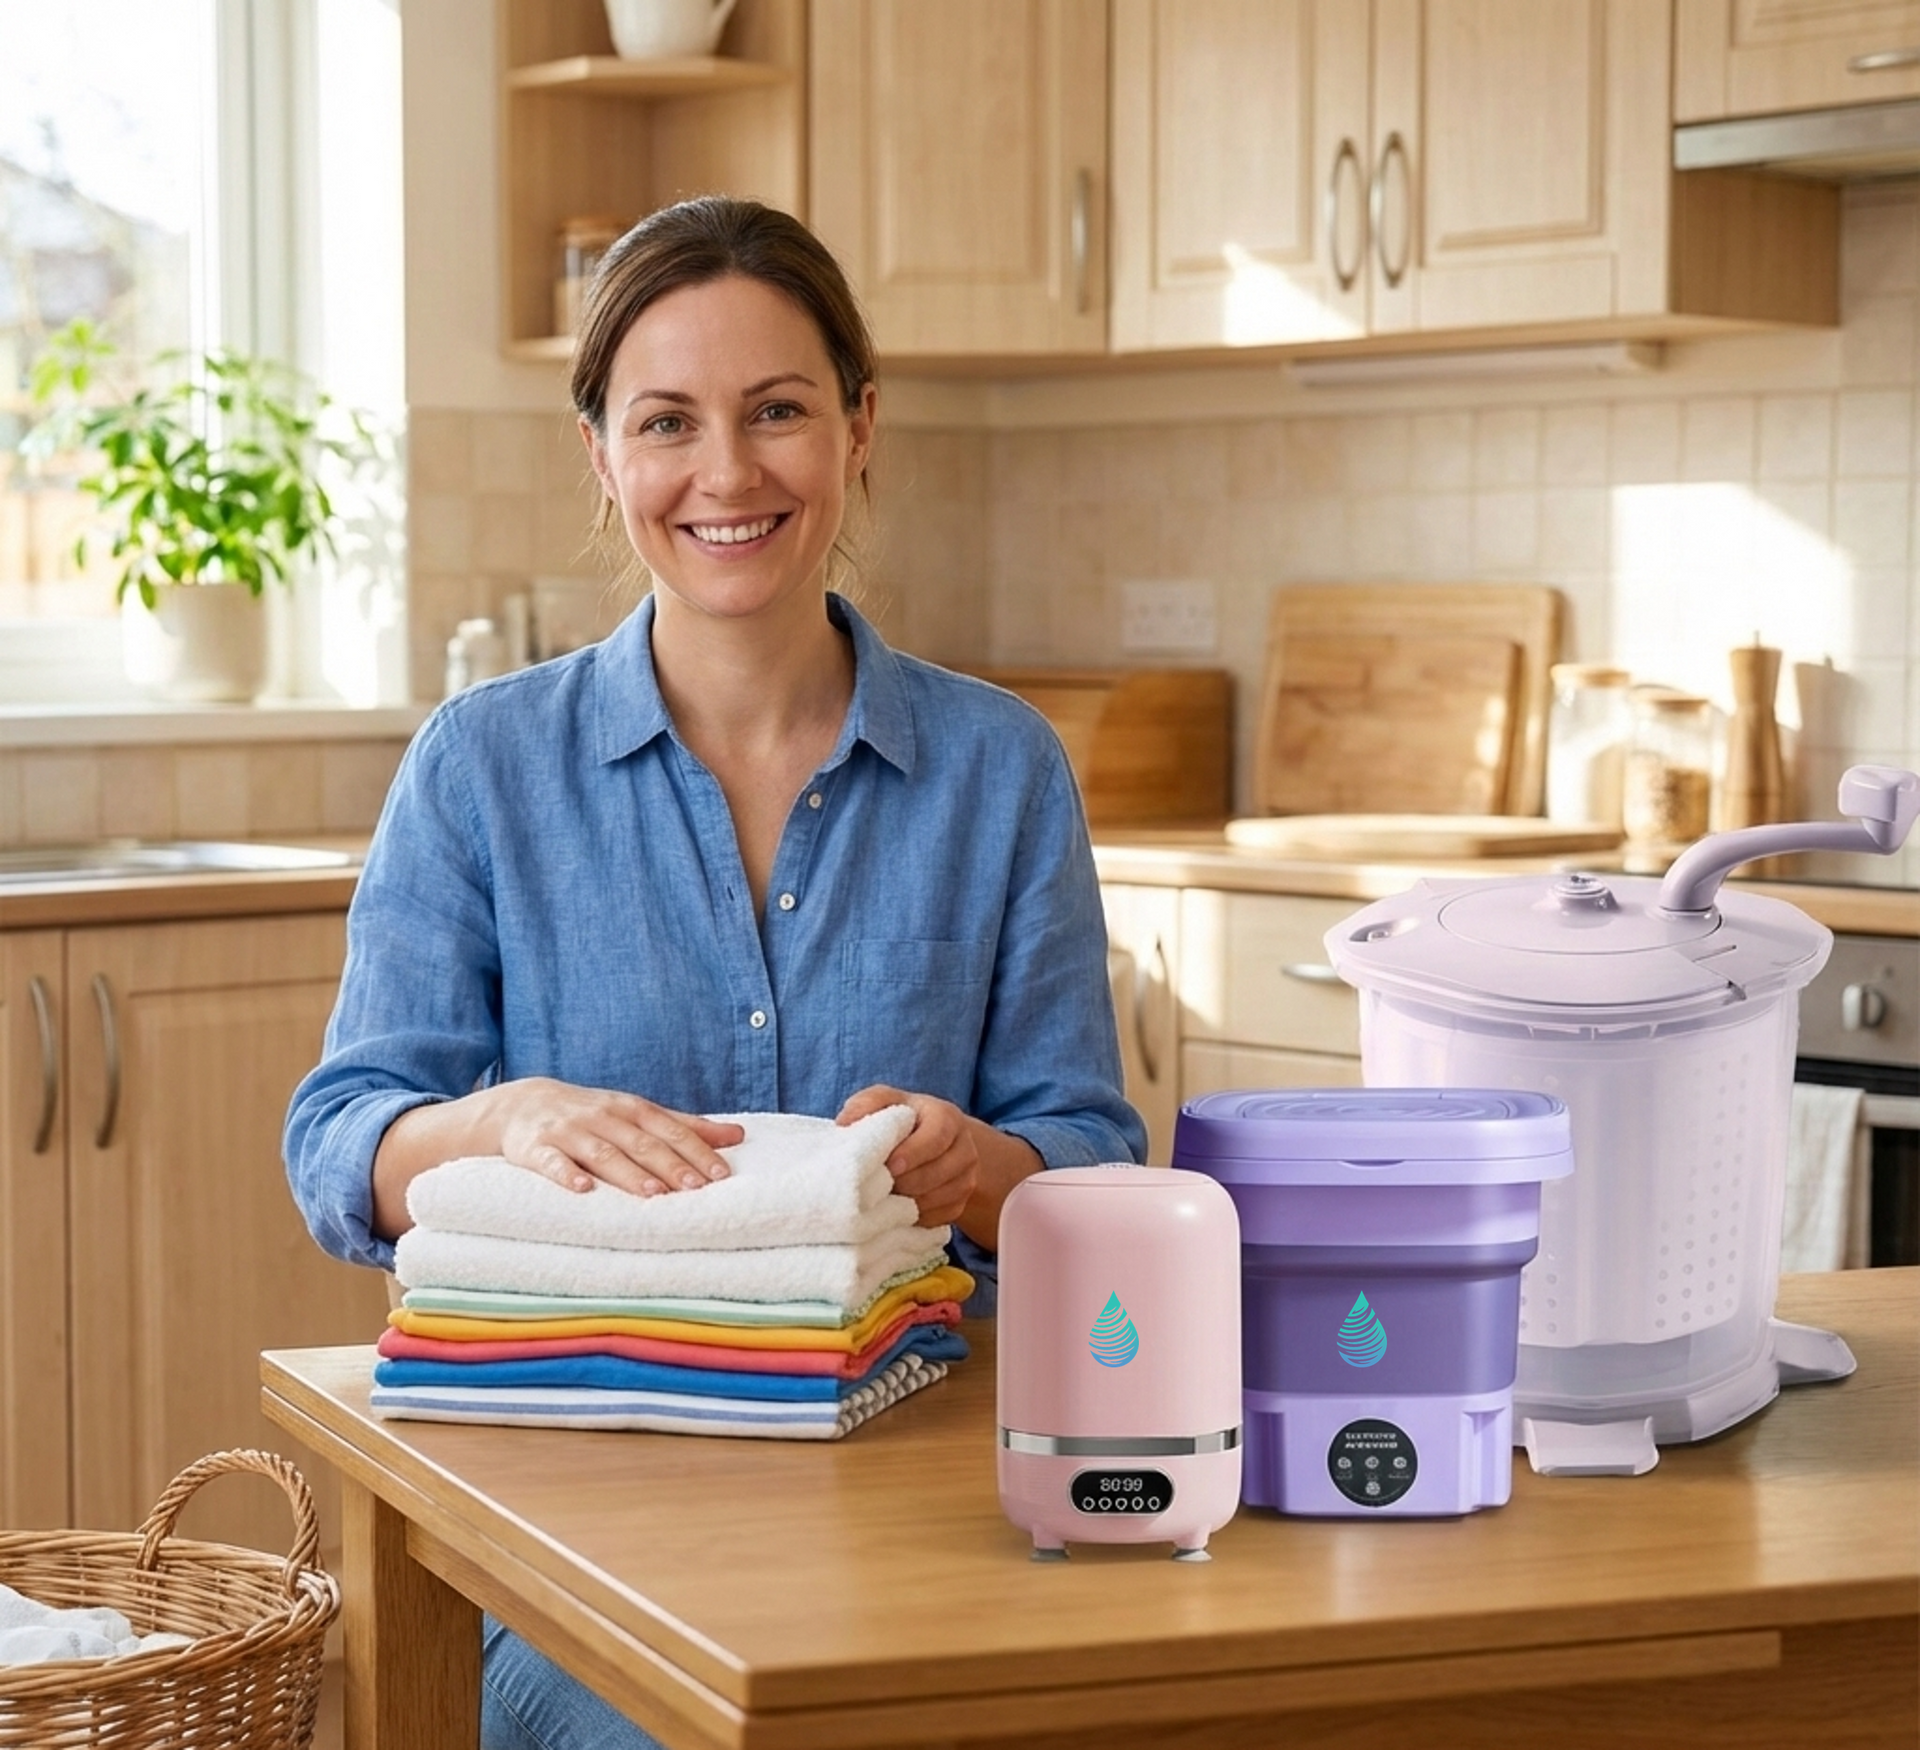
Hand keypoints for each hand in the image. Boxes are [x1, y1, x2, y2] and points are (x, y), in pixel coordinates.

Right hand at [489, 1077, 742, 1197]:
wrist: (521, 1104)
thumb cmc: (592, 1114)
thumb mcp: (637, 1113)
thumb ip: (684, 1126)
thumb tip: (738, 1135)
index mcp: (631, 1109)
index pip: (670, 1130)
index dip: (696, 1151)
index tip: (721, 1176)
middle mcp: (603, 1117)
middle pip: (641, 1142)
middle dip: (670, 1165)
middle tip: (696, 1189)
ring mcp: (568, 1131)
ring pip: (602, 1152)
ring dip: (627, 1173)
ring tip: (652, 1193)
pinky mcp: (535, 1148)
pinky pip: (551, 1162)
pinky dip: (566, 1174)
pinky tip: (582, 1189)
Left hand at [836, 1085, 978, 1227]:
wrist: (929, 1142)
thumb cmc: (899, 1120)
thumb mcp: (884, 1102)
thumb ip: (865, 1105)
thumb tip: (844, 1123)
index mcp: (946, 1117)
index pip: (936, 1137)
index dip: (913, 1153)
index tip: (889, 1166)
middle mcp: (965, 1148)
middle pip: (939, 1172)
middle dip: (906, 1183)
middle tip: (878, 1187)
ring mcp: (967, 1179)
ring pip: (940, 1198)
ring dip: (908, 1203)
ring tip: (882, 1199)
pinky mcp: (960, 1204)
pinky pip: (939, 1218)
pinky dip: (915, 1218)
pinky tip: (895, 1212)